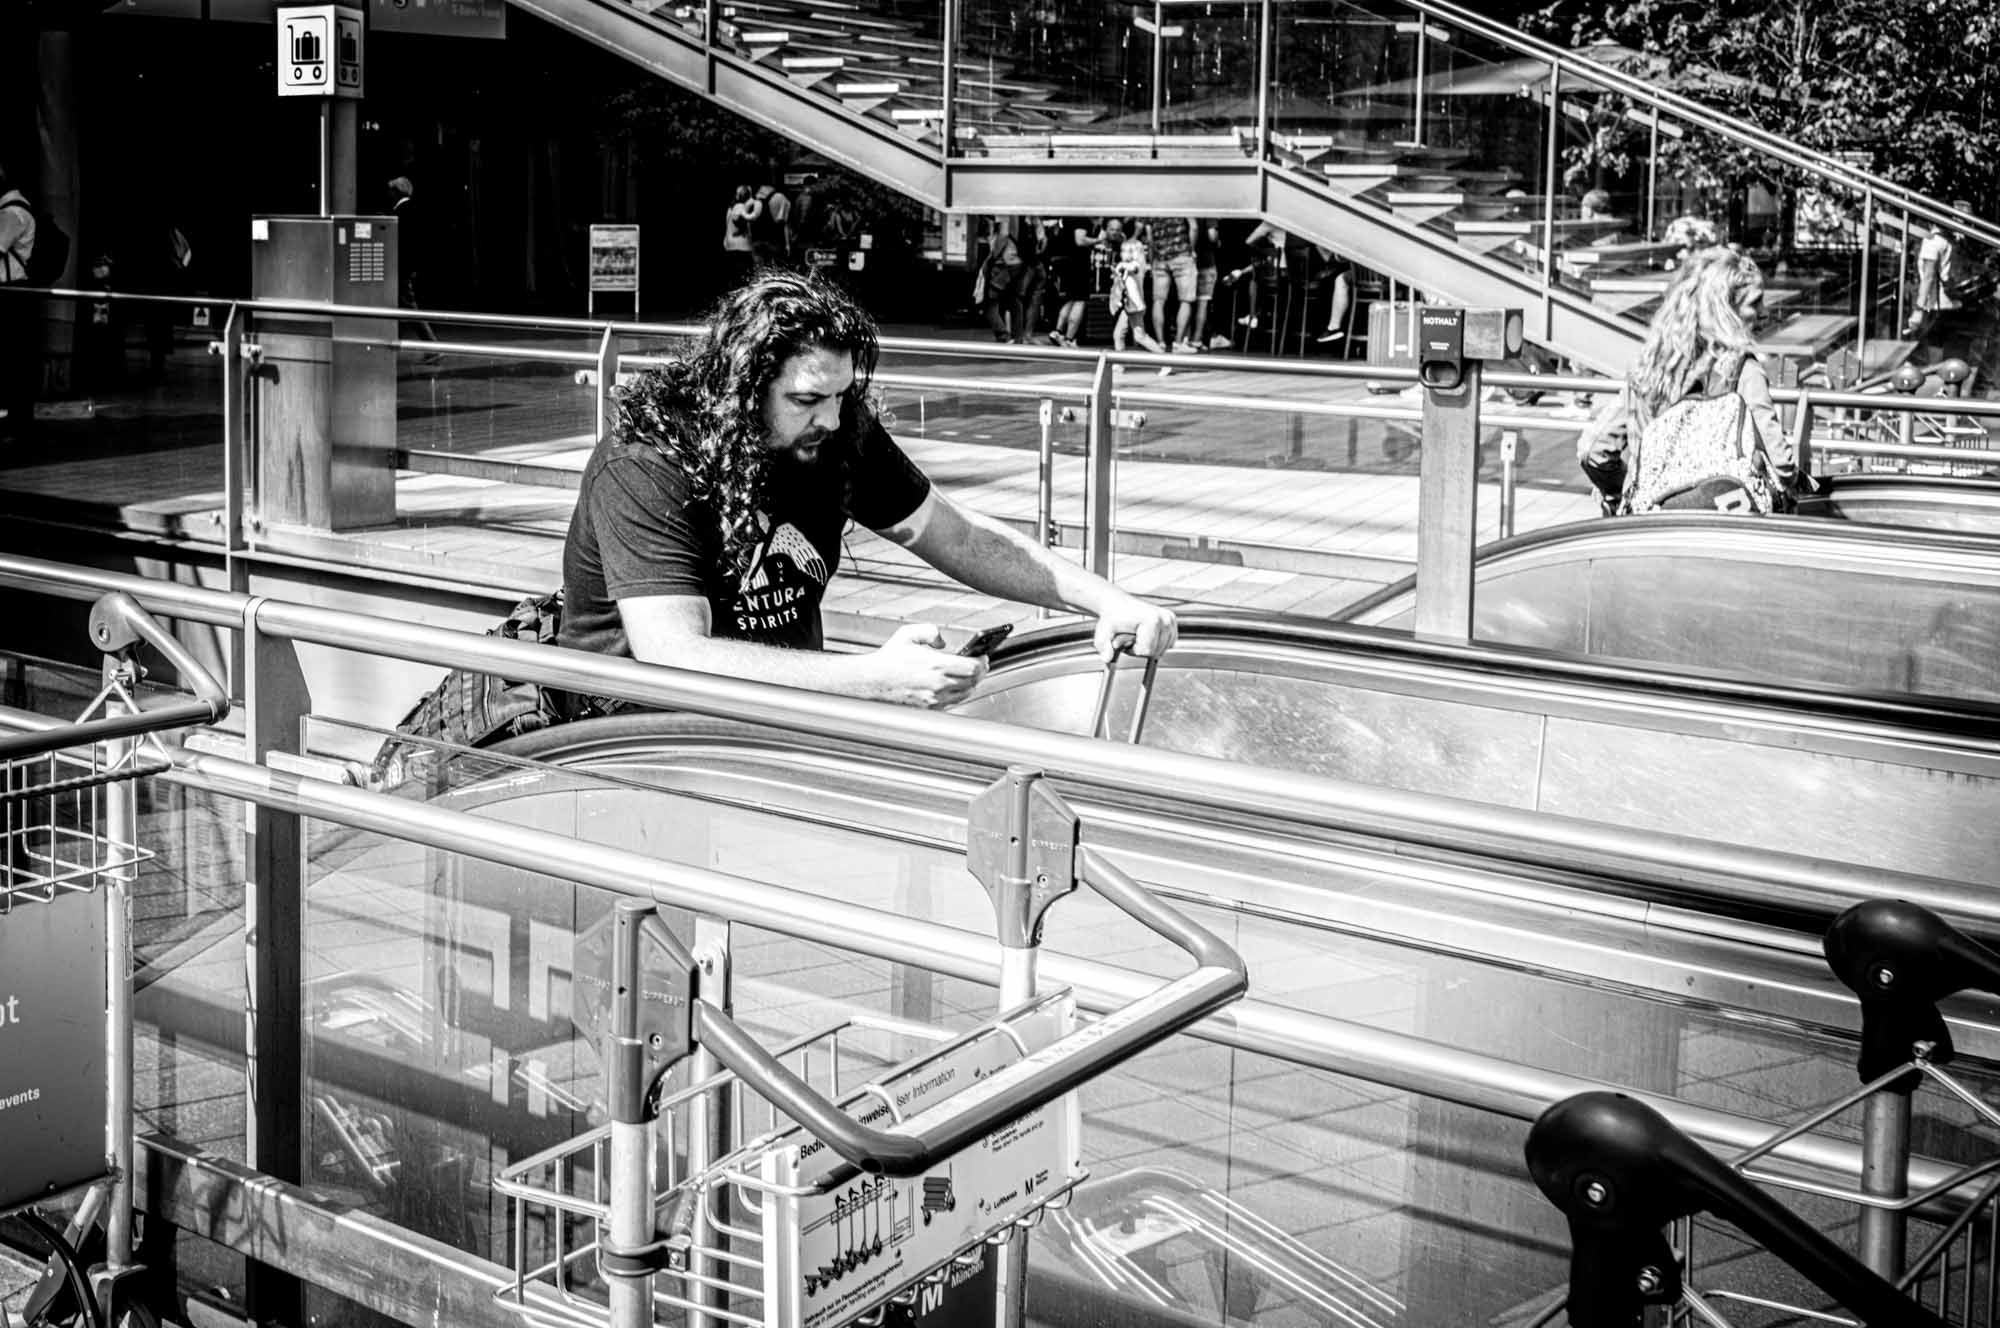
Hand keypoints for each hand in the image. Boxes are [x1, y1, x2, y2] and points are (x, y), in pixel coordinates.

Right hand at [859, 623, 986, 707]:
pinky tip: (954, 685)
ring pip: (964, 694)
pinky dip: (956, 694)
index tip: (984, 657)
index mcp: (936, 665)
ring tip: (969, 675)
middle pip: (973, 682)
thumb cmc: (888, 660)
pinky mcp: (929, 708)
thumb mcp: (908, 634)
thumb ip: (930, 631)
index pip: (973, 668)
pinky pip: (951, 703)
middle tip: (981, 666)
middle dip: (980, 673)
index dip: (983, 662)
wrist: (871, 682)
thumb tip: (942, 641)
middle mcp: (938, 685)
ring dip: (970, 684)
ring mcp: (934, 699)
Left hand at [1091, 594, 1176, 660]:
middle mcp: (1165, 618)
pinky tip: (1146, 635)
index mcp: (1153, 620)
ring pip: (1163, 650)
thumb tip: (1107, 658)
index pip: (1148, 651)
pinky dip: (1157, 643)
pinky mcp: (1172, 620)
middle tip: (1131, 638)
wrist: (1117, 605)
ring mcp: (1170, 619)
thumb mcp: (1104, 632)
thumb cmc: (1112, 618)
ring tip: (1138, 636)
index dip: (1134, 650)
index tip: (1126, 639)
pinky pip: (1169, 644)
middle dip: (1142, 650)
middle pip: (1157, 652)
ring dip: (1149, 647)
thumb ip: (1104, 646)